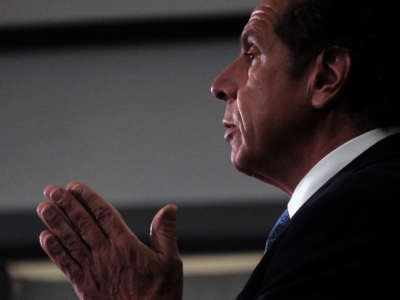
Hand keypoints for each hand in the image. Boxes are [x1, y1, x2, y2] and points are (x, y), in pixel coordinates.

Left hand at [37, 182, 182, 299]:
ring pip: (70, 241)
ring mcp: (93, 270)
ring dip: (56, 223)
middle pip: (83, 224)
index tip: (75, 187)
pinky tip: (45, 238)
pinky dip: (54, 251)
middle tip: (52, 190)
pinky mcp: (85, 286)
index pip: (104, 215)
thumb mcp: (170, 261)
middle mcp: (106, 254)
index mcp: (126, 245)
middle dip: (66, 205)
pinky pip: (66, 265)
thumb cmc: (160, 294)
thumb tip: (169, 209)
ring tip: (43, 207)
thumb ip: (165, 233)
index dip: (88, 199)